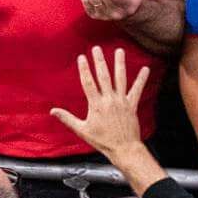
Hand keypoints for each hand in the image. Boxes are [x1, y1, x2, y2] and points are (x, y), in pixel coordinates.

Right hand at [45, 46, 154, 163]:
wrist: (123, 148)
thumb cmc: (102, 141)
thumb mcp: (82, 130)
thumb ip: (67, 119)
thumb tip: (53, 111)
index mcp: (96, 105)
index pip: (88, 83)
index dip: (84, 69)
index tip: (82, 57)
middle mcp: (109, 100)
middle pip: (104, 76)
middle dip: (100, 61)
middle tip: (97, 48)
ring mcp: (122, 101)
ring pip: (120, 79)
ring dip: (119, 64)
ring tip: (119, 51)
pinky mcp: (132, 105)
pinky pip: (137, 90)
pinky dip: (141, 79)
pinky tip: (145, 69)